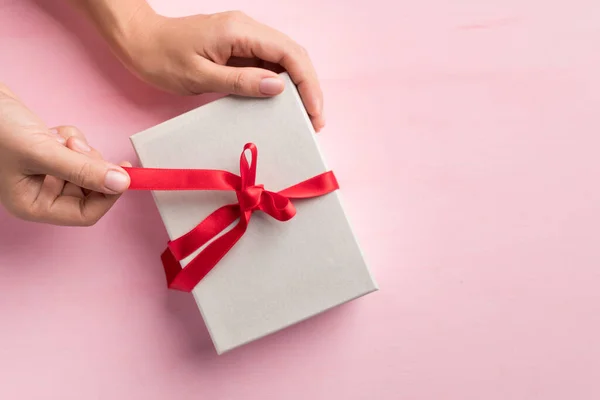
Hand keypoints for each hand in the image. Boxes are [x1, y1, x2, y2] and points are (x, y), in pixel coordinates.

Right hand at [0, 84, 130, 225]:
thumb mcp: (41, 151)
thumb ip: (83, 170)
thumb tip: (122, 183)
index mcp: (35, 206)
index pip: (87, 214)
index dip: (109, 195)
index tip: (125, 173)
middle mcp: (41, 194)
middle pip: (90, 190)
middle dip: (90, 166)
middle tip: (76, 147)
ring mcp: (45, 175)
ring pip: (86, 169)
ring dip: (82, 150)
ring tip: (59, 137)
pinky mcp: (48, 156)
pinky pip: (77, 153)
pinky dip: (72, 139)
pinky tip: (53, 132)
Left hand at [104, 8, 324, 130]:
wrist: (140, 42)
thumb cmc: (162, 58)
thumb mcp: (200, 76)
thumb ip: (241, 82)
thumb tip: (279, 88)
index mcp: (239, 31)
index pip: (289, 53)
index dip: (307, 83)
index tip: (314, 111)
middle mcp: (247, 29)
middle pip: (293, 55)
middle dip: (308, 88)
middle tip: (314, 120)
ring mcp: (243, 38)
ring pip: (283, 61)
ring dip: (296, 88)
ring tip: (302, 118)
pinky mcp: (238, 48)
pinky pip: (267, 65)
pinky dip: (279, 86)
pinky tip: (281, 106)